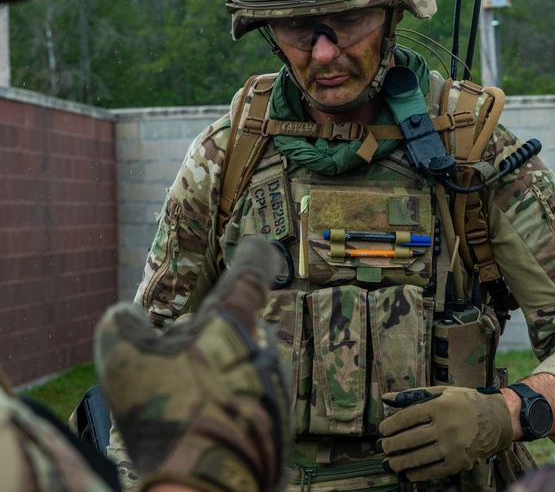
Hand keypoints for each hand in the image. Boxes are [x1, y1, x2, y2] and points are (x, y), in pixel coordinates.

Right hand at [95, 236, 290, 491]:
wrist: (205, 484)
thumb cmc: (167, 415)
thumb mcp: (123, 362)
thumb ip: (121, 327)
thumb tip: (126, 314)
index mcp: (234, 320)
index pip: (250, 272)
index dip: (252, 252)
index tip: (256, 242)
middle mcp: (265, 346)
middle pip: (237, 328)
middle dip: (209, 341)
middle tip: (176, 367)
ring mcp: (276, 383)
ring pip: (242, 365)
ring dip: (217, 377)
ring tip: (185, 409)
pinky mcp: (279, 419)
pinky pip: (250, 400)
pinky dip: (227, 408)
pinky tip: (201, 430)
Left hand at [378, 386, 513, 481]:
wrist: (497, 418)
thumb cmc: (466, 402)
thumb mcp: (442, 392)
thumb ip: (414, 395)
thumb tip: (386, 398)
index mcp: (439, 406)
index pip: (406, 418)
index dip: (390, 426)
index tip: (382, 430)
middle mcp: (445, 426)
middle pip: (409, 440)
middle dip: (390, 446)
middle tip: (382, 447)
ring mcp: (452, 447)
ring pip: (418, 458)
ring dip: (399, 463)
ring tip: (389, 463)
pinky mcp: (459, 462)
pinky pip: (432, 471)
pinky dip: (416, 474)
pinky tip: (406, 473)